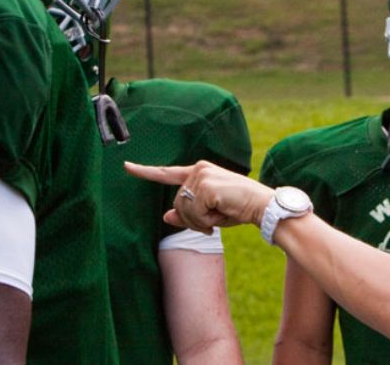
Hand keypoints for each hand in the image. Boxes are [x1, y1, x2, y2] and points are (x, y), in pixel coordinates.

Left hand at [125, 160, 273, 233]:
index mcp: (198, 171)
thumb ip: (187, 214)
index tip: (126, 167)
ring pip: (184, 210)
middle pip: (177, 204)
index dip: (144, 172)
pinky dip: (207, 220)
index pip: (167, 172)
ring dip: (200, 221)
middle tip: (212, 222)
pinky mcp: (206, 186)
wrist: (263, 206)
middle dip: (192, 220)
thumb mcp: (210, 213)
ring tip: (219, 216)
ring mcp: (201, 176)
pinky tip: (221, 214)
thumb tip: (166, 216)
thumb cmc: (238, 208)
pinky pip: (194, 214)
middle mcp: (198, 169)